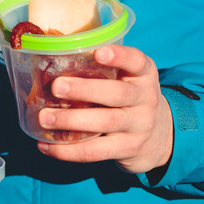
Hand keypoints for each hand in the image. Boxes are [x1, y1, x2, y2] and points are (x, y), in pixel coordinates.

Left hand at [35, 44, 173, 173]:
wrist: (158, 139)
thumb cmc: (128, 100)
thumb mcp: (127, 80)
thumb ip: (102, 71)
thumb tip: (48, 63)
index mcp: (144, 76)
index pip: (137, 62)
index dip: (120, 56)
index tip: (99, 52)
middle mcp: (145, 99)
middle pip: (118, 94)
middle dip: (85, 90)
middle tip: (56, 86)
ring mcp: (139, 126)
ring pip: (106, 122)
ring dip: (71, 120)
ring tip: (45, 118)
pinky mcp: (128, 149)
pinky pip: (96, 151)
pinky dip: (68, 150)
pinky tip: (45, 145)